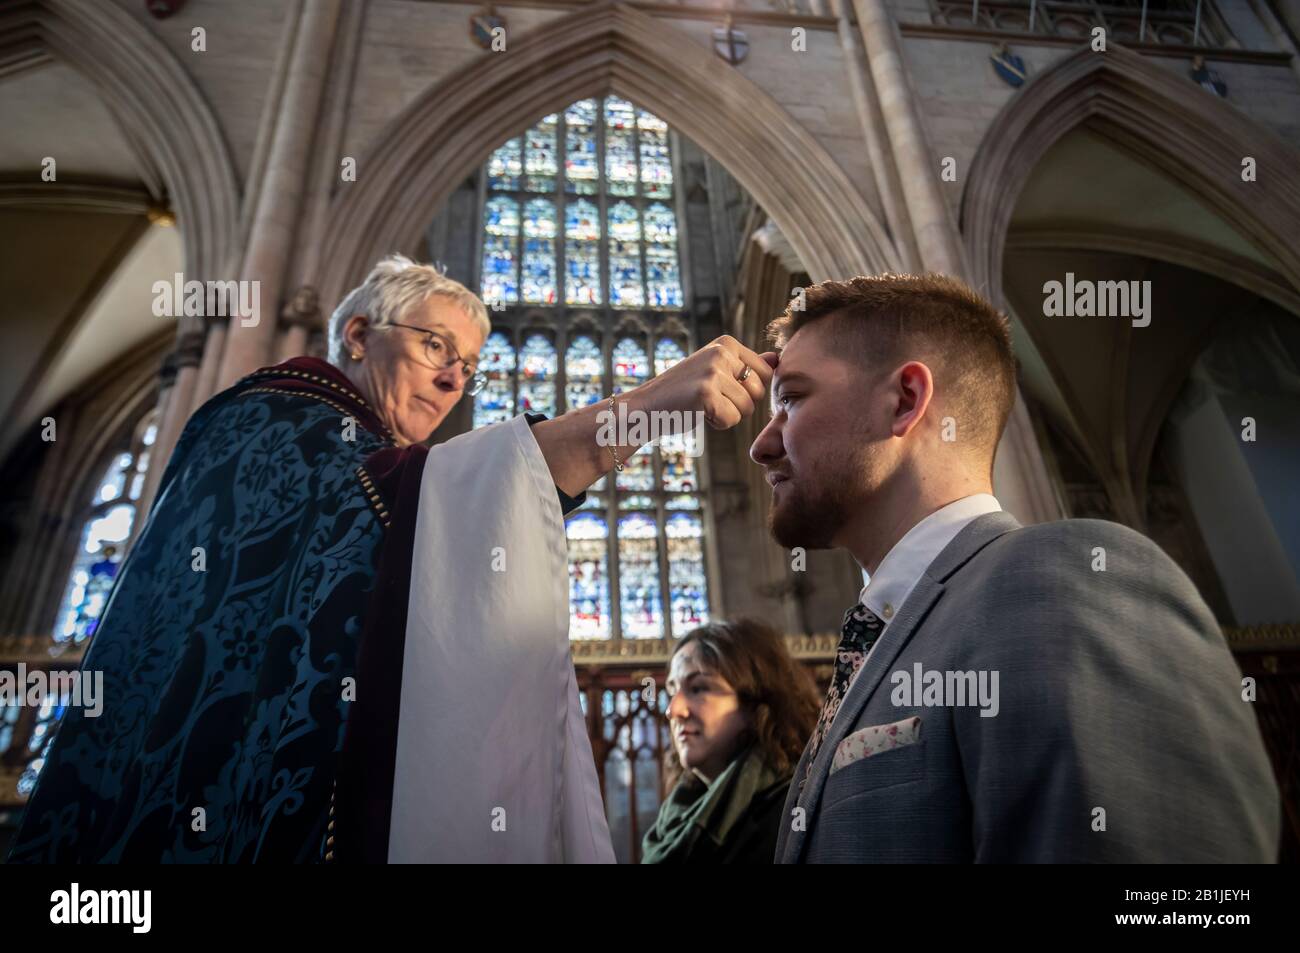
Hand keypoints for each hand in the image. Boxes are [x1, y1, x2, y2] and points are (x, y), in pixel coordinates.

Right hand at [630, 335, 772, 430]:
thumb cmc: (684, 392)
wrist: (647, 407)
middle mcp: (721, 352)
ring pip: (747, 408)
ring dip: (728, 414)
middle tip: (711, 399)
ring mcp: (712, 371)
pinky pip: (732, 419)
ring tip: (703, 405)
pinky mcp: (705, 393)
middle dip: (740, 404)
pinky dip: (718, 423)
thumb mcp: (716, 370)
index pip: (766, 373)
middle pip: (758, 391)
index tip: (722, 388)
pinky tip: (698, 413)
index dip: (749, 390)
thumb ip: (746, 364)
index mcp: (726, 343)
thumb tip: (777, 358)